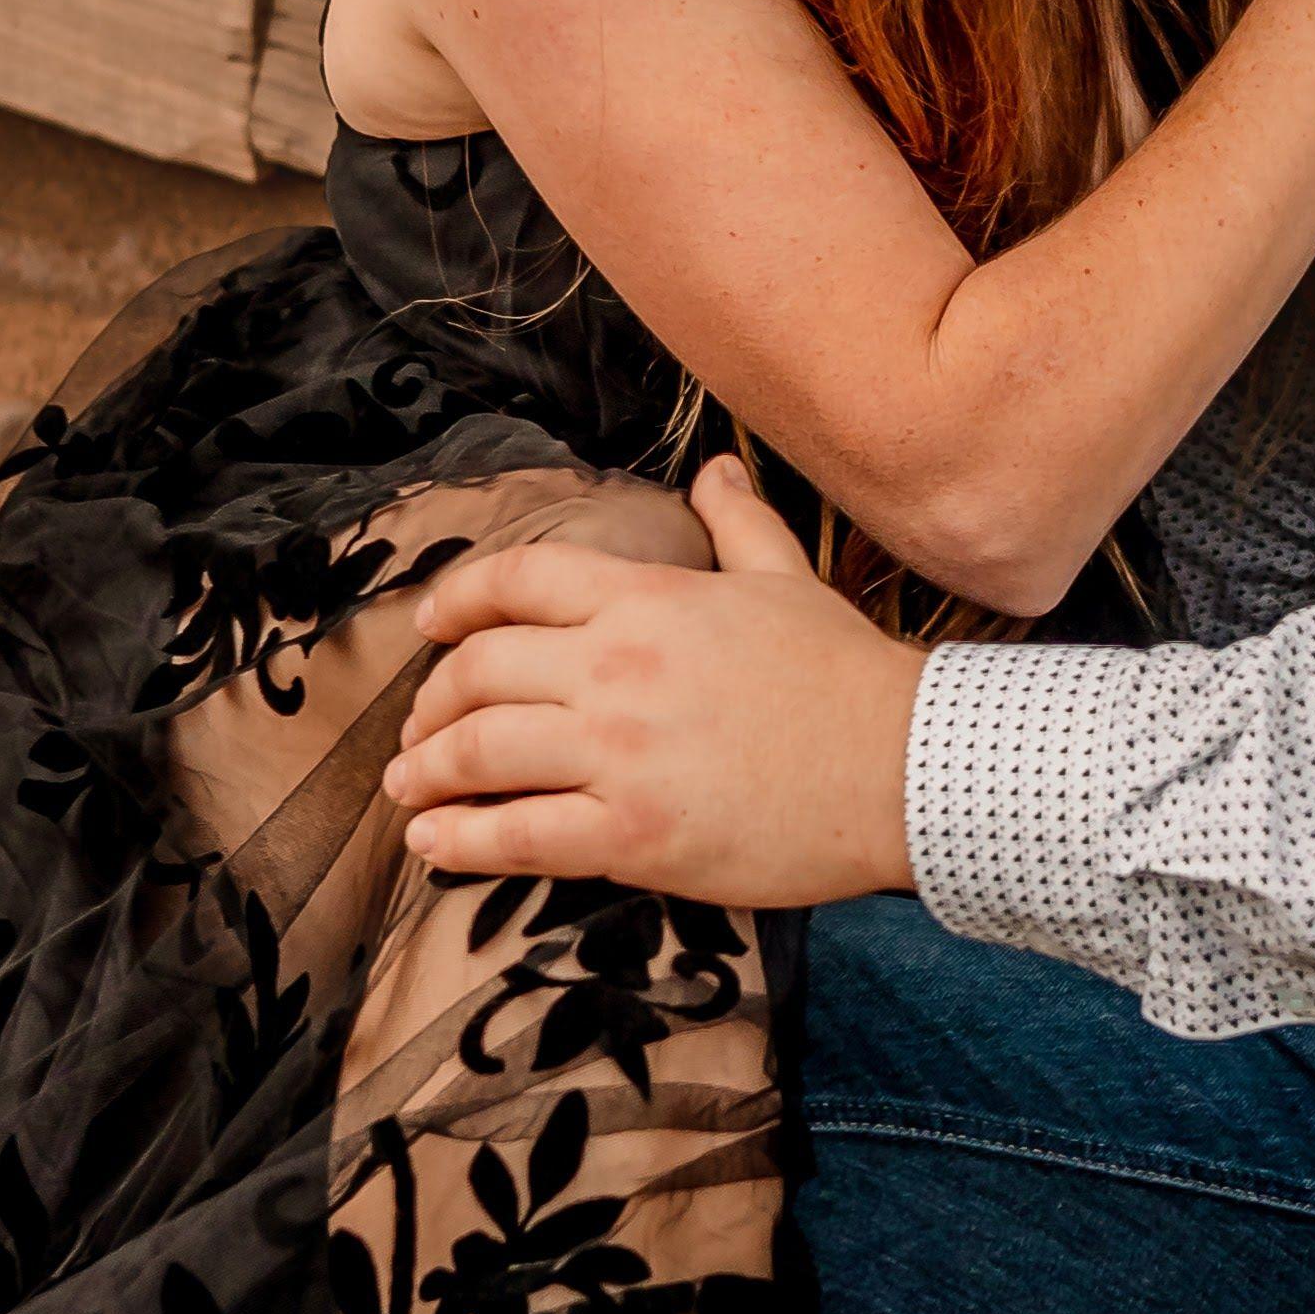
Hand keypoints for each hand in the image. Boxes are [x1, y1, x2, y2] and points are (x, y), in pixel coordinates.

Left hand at [385, 455, 926, 902]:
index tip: (430, 625)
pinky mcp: (634, 836)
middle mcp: (617, 669)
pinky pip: (518, 836)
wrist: (904, 768)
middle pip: (479, 671)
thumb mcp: (787, 579)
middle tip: (419, 729)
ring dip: (427, 771)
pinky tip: (433, 845)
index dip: (457, 599)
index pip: (519, 581)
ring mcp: (620, 754)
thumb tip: (713, 468)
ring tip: (409, 787)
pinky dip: (462, 842)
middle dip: (432, 700)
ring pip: (481, 752)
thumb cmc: (847, 676)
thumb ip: (736, 521)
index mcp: (648, 601)